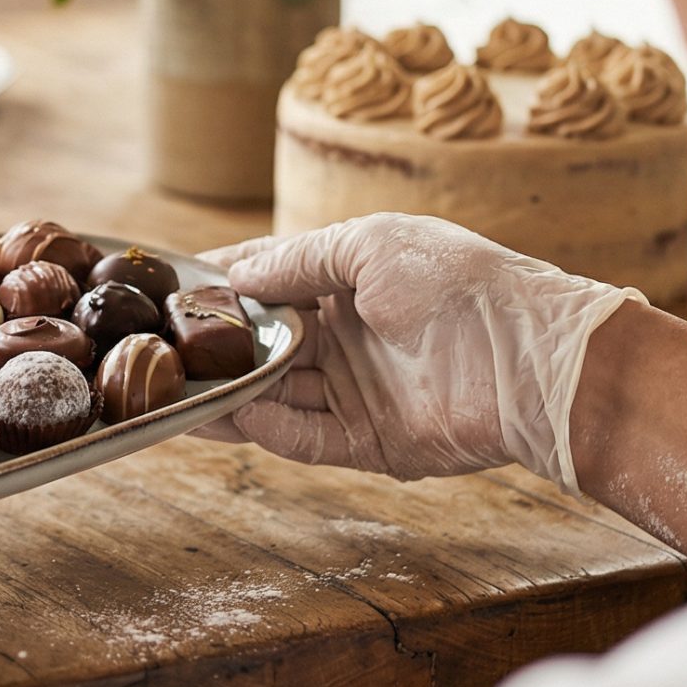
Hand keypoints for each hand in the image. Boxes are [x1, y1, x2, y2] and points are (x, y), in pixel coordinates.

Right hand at [194, 213, 634, 490]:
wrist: (530, 358)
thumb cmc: (458, 282)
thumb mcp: (370, 245)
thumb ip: (297, 259)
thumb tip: (233, 276)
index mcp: (352, 282)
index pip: (272, 280)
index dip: (224, 283)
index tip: (169, 285)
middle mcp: (350, 337)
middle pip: (266, 345)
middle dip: (216, 345)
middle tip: (156, 345)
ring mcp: (358, 391)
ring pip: (275, 395)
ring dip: (229, 392)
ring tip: (173, 389)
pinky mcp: (368, 441)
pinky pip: (302, 437)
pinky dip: (265, 428)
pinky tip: (226, 417)